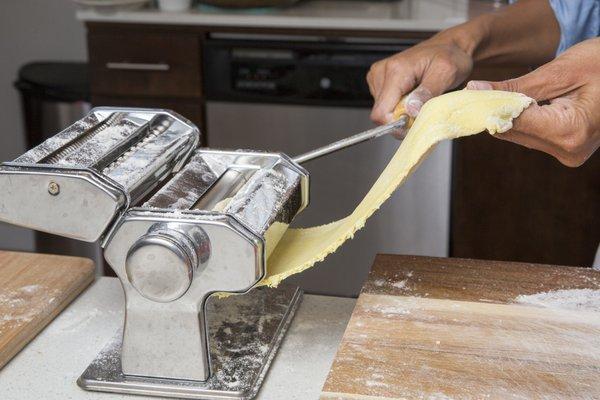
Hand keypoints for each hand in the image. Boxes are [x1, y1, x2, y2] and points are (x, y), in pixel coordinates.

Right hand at [367, 34, 473, 135]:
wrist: (449, 47)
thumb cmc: (449, 57)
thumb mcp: (446, 74)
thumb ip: (427, 93)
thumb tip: (411, 111)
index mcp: (396, 70)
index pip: (381, 111)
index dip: (396, 125)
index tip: (414, 124)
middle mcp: (382, 72)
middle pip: (382, 113)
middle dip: (401, 118)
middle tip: (422, 108)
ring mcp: (378, 77)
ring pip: (383, 111)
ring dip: (401, 112)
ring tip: (419, 98)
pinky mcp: (379, 81)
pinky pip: (385, 105)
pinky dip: (399, 106)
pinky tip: (412, 95)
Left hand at [467, 38, 599, 166]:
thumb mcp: (559, 72)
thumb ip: (515, 87)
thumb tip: (476, 90)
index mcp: (570, 132)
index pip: (513, 122)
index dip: (486, 108)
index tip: (467, 96)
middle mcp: (568, 150)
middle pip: (513, 132)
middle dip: (493, 112)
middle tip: (475, 92)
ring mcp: (568, 153)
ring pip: (519, 135)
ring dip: (505, 116)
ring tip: (495, 95)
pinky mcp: (565, 149)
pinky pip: (531, 135)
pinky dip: (519, 120)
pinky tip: (512, 105)